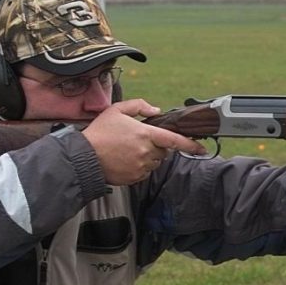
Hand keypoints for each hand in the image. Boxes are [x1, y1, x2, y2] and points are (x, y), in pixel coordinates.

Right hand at [82, 99, 206, 184]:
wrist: (84, 157)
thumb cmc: (100, 132)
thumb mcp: (117, 110)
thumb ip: (139, 106)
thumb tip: (156, 110)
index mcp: (145, 134)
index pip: (174, 140)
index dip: (190, 144)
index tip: (201, 148)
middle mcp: (146, 152)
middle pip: (163, 151)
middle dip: (156, 146)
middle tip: (136, 140)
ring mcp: (141, 167)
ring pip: (154, 162)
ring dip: (148, 157)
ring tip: (127, 150)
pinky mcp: (135, 178)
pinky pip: (145, 172)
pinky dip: (139, 167)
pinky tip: (124, 160)